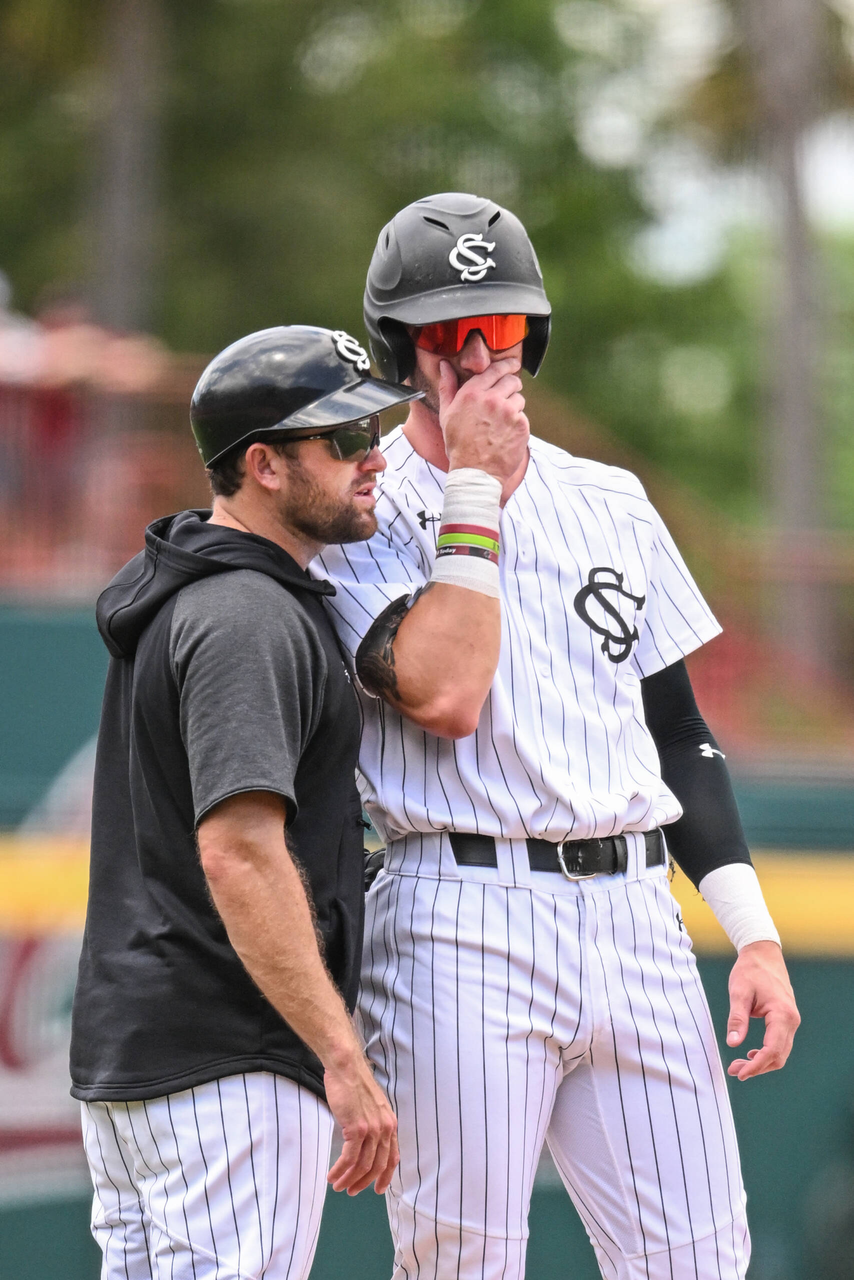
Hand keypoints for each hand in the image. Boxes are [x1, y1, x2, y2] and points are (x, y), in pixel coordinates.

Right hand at [324, 1053, 398, 1194]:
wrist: (346, 1068)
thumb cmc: (355, 1085)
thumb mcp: (373, 1107)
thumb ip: (374, 1125)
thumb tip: (367, 1145)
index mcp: (391, 1124)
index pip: (393, 1158)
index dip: (385, 1177)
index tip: (378, 1190)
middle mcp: (385, 1129)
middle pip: (377, 1166)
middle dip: (363, 1183)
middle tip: (351, 1191)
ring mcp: (372, 1130)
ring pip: (362, 1165)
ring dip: (348, 1179)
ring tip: (337, 1186)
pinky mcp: (357, 1129)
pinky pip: (349, 1158)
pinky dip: (340, 1170)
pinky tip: (332, 1176)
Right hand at [439, 356, 528, 484]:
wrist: (475, 472)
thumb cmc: (458, 444)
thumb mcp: (446, 414)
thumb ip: (447, 386)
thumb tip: (444, 365)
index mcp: (472, 393)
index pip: (495, 370)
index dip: (506, 366)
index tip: (512, 365)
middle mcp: (492, 399)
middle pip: (512, 380)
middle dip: (511, 385)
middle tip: (507, 396)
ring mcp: (509, 412)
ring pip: (519, 399)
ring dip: (513, 406)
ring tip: (501, 422)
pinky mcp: (521, 426)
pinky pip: (523, 416)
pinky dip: (517, 423)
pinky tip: (505, 434)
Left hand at [725, 940, 799, 1079]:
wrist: (762, 953)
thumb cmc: (750, 970)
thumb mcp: (739, 993)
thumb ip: (737, 1018)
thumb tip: (732, 1043)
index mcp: (782, 1014)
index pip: (772, 1050)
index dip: (756, 1066)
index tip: (740, 1073)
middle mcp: (791, 1020)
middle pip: (778, 1056)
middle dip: (757, 1068)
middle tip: (734, 1071)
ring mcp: (791, 1020)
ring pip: (781, 1052)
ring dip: (762, 1062)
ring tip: (739, 1065)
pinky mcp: (786, 1019)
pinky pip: (780, 1043)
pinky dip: (767, 1053)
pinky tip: (751, 1054)